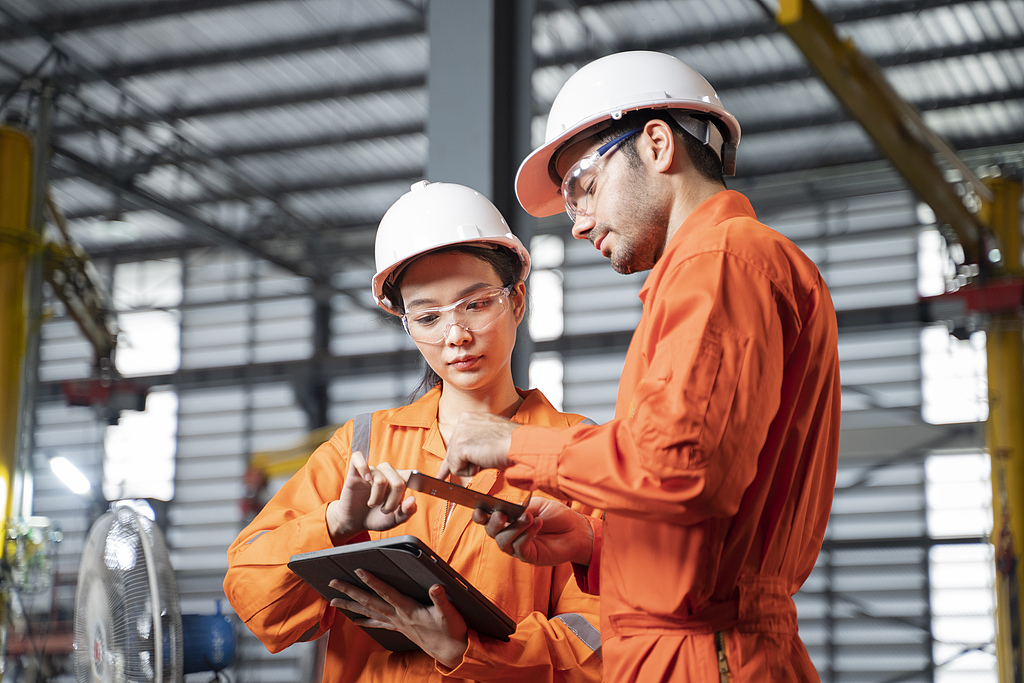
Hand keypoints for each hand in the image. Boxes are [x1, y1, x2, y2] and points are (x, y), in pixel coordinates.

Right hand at [326, 452, 416, 543]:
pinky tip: (366, 480)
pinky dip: (363, 467)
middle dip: (393, 502)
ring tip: (372, 504)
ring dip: (377, 498)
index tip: (403, 503)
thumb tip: (412, 500)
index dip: (410, 489)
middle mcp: (386, 473)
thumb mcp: (394, 520)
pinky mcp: (354, 473)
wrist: (356, 523)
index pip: (411, 475)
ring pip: (380, 479)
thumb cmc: (376, 518)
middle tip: (384, 510)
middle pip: (398, 481)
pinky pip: (358, 458)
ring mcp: (371, 472)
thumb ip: (407, 512)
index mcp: (399, 481)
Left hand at [329, 570, 468, 668]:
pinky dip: (365, 620)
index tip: (359, 571)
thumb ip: (441, 599)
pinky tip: (355, 620)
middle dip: (350, 592)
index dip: (373, 582)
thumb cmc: (450, 631)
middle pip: (369, 602)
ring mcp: (397, 623)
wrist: (451, 652)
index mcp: (409, 610)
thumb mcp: (449, 613)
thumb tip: (435, 587)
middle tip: (333, 584)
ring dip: (350, 606)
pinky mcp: (400, 628)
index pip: (387, 593)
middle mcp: (398, 617)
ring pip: (369, 612)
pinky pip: (378, 623)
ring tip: (333, 601)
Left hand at [438, 412, 519, 479]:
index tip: (445, 471)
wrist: (520, 445)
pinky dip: (470, 471)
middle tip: (484, 458)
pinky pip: (456, 468)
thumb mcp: (488, 439)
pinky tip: (483, 461)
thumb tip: (457, 460)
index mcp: (470, 417)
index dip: (457, 456)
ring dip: (470, 466)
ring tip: (487, 457)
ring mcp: (460, 432)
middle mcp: (463, 421)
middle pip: (452, 452)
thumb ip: (473, 445)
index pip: (455, 440)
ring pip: (453, 461)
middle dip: (464, 461)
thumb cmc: (511, 444)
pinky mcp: (460, 445)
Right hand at [473, 497, 593, 566]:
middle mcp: (510, 533)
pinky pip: (519, 548)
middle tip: (503, 514)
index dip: (480, 515)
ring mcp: (518, 546)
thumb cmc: (556, 516)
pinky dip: (527, 535)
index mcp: (509, 518)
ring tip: (529, 517)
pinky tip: (537, 524)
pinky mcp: (529, 556)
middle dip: (494, 522)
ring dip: (514, 528)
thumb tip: (510, 511)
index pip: (487, 518)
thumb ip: (521, 507)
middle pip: (491, 531)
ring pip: (503, 541)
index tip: (480, 509)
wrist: (576, 529)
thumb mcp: (537, 504)